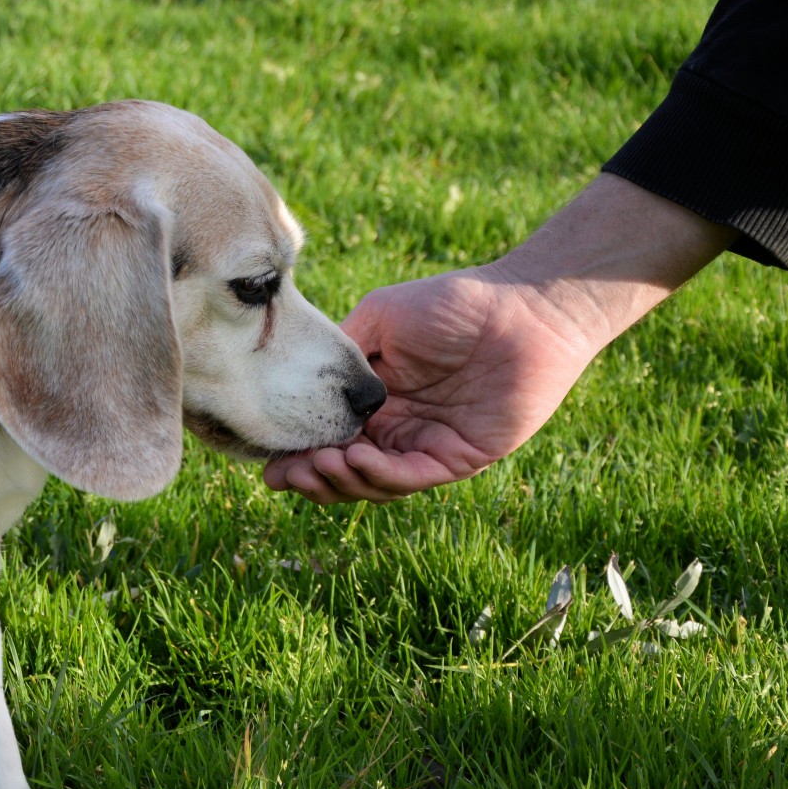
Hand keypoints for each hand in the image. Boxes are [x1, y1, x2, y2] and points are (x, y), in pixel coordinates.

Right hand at [263, 174, 735, 503]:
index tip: (265, 460)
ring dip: (339, 479)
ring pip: (370, 484)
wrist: (522, 309)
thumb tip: (296, 386)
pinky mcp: (458, 458)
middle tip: (283, 473)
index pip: (326, 439)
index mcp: (374, 401)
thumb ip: (339, 356)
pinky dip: (379, 475)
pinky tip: (355, 457)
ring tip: (320, 462)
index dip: (295, 453)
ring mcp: (425, 446)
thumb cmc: (452, 304)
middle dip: (309, 478)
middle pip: (341, 472)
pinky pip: (410, 477)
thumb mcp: (377, 320)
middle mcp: (396, 430)